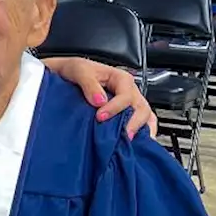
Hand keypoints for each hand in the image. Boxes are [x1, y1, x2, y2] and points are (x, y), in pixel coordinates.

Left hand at [42, 57, 156, 139]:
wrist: (68, 75)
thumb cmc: (76, 71)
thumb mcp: (80, 71)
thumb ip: (89, 84)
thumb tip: (100, 101)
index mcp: (121, 78)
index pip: (125, 96)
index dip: (115, 108)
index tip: (100, 117)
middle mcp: (130, 91)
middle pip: (142, 108)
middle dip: (134, 123)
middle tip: (123, 135)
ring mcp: (131, 103)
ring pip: (146, 117)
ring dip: (142, 130)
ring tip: (131, 142)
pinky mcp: (128, 114)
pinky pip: (144, 123)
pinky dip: (145, 133)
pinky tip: (136, 144)